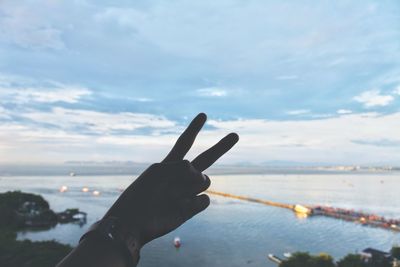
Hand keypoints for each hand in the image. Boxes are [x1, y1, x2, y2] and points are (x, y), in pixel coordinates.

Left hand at [104, 113, 238, 246]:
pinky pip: (204, 199)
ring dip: (194, 183)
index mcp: (170, 164)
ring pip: (205, 180)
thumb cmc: (141, 195)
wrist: (132, 223)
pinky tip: (179, 208)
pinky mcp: (191, 209)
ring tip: (174, 194)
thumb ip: (182, 169)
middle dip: (222, 147)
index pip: (185, 142)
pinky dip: (194, 202)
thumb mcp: (159, 172)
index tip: (203, 115)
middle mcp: (182, 177)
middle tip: (235, 134)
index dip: (194, 128)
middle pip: (207, 159)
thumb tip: (203, 178)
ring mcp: (188, 192)